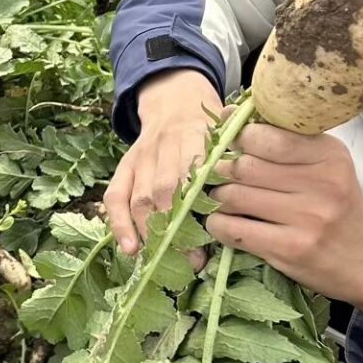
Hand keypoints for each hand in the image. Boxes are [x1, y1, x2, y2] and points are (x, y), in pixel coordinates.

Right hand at [103, 69, 222, 254]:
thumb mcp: (229, 136)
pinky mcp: (125, 165)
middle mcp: (165, 147)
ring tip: (163, 262)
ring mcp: (141, 157)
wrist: (175, 100)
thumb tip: (247, 212)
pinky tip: (129, 248)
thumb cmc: (211, 128)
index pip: (193, 178)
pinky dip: (118, 223)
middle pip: (164, 193)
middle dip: (175, 231)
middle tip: (190, 263)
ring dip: (150, 234)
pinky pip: (115, 196)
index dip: (196, 211)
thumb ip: (234, 165)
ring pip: (140, 199)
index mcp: (196, 138)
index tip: (208, 242)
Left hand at [205, 123, 362, 329]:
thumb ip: (287, 143)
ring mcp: (306, 218)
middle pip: (245, 166)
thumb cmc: (341, 210)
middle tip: (221, 176)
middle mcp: (321, 183)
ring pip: (234, 196)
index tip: (231, 144)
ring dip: (218, 198)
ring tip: (224, 200)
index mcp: (329, 155)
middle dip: (223, 170)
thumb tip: (228, 115)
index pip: (268, 136)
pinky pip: (233, 230)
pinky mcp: (291, 249)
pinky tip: (225, 223)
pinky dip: (218, 225)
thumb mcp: (328, 167)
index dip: (239, 138)